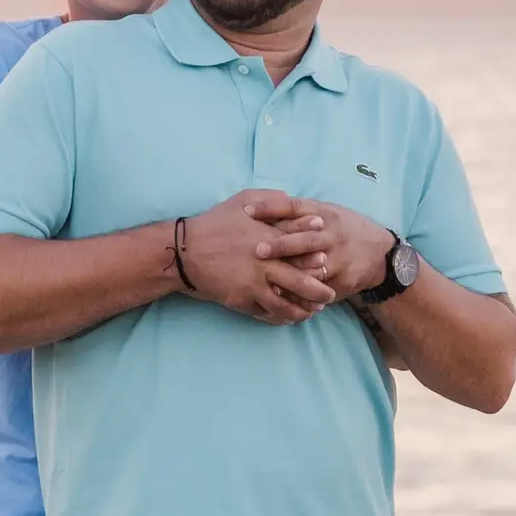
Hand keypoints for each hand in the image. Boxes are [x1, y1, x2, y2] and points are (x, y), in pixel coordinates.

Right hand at [182, 191, 335, 325]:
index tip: (327, 257)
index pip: (302, 247)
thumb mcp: (242, 199)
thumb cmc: (214, 223)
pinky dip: (281, 317)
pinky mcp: (243, 300)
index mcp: (268, 238)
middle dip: (320, 289)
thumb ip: (270, 199)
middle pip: (302, 280)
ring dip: (304, 309)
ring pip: (288, 303)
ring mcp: (254, 284)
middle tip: (330, 293)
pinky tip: (289, 318)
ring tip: (314, 310)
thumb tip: (291, 198)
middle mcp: (265, 263)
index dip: (317, 254)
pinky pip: (268, 313)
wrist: (185, 252)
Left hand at [248, 198, 394, 304]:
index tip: (247, 212)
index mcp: (324, 213)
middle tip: (256, 250)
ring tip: (265, 279)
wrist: (380, 253)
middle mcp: (332, 234)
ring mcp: (339, 259)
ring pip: (312, 268)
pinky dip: (301, 295)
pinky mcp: (343, 280)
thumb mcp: (326, 213)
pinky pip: (319, 289)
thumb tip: (265, 206)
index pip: (294, 206)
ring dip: (289, 274)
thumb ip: (299, 212)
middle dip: (280, 245)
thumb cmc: (343, 229)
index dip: (270, 208)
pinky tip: (283, 298)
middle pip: (304, 238)